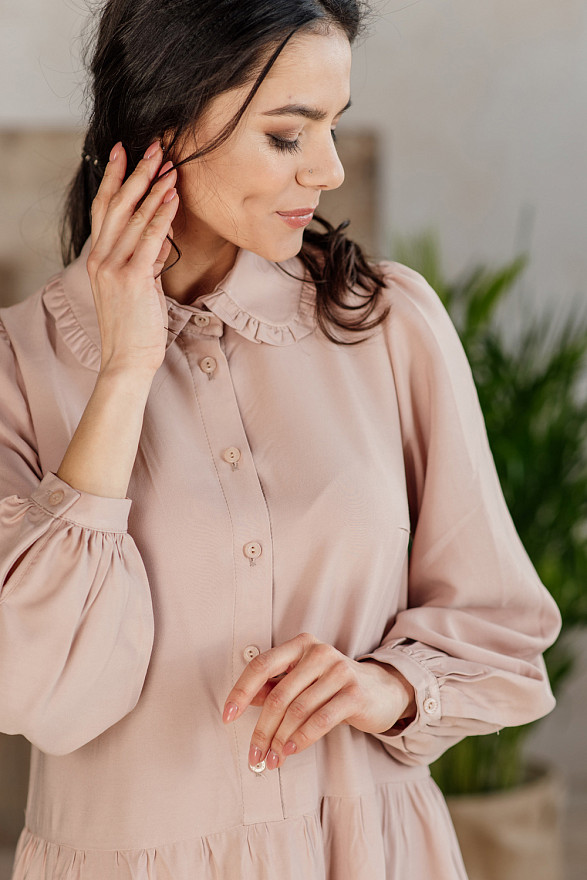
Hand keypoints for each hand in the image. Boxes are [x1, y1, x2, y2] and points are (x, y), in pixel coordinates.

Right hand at [86, 141, 179, 377]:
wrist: (126, 360)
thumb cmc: (135, 328)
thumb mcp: (139, 287)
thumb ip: (146, 260)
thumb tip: (161, 235)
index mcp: (98, 259)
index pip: (103, 209)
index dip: (112, 177)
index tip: (122, 151)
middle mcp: (101, 259)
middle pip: (116, 204)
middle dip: (136, 172)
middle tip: (152, 146)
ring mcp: (114, 268)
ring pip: (133, 217)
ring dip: (152, 187)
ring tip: (168, 164)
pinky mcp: (132, 279)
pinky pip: (149, 239)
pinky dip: (161, 215)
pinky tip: (172, 196)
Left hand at [222, 632, 415, 770]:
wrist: (381, 690)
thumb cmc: (333, 686)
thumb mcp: (302, 681)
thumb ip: (274, 687)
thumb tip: (242, 702)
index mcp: (300, 645)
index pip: (263, 665)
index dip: (241, 690)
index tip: (227, 715)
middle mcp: (318, 652)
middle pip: (279, 694)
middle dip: (262, 729)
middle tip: (253, 754)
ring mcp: (339, 670)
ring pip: (297, 710)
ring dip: (279, 740)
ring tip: (271, 760)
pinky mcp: (354, 693)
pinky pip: (320, 719)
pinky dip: (301, 738)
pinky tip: (290, 751)